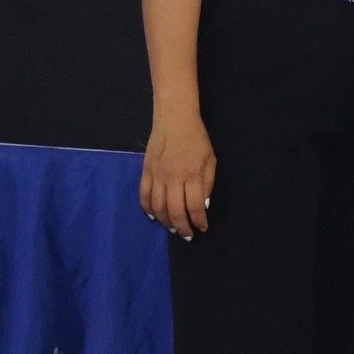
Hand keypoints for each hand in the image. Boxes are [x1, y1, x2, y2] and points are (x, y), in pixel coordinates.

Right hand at [141, 110, 215, 239]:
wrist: (174, 119)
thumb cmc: (197, 138)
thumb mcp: (210, 159)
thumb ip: (207, 183)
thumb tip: (202, 206)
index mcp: (192, 174)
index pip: (194, 205)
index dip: (198, 220)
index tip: (202, 228)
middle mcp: (173, 177)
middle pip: (175, 210)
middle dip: (182, 227)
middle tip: (187, 235)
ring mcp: (156, 175)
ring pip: (158, 206)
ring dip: (165, 221)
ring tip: (172, 228)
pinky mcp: (145, 171)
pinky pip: (143, 195)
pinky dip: (147, 208)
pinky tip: (154, 216)